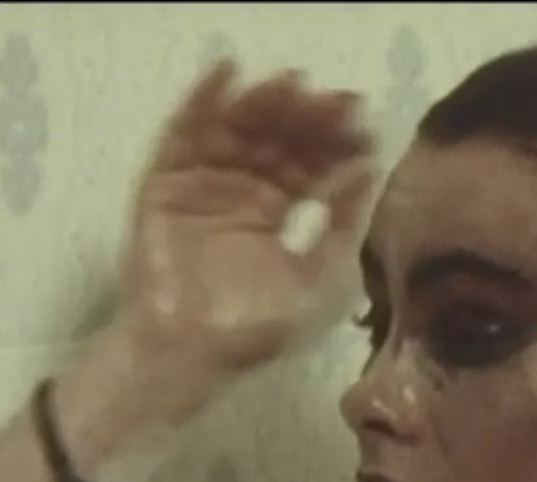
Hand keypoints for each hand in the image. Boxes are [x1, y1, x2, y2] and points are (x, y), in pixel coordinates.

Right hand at [107, 61, 376, 415]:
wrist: (190, 355)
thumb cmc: (255, 330)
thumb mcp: (321, 280)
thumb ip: (344, 222)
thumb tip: (370, 166)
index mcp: (278, 214)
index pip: (312, 164)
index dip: (336, 139)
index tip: (361, 117)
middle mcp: (242, 192)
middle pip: (277, 139)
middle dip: (306, 116)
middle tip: (332, 99)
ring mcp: (203, 185)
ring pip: (237, 128)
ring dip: (264, 101)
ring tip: (292, 84)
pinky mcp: (165, 184)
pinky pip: (184, 134)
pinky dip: (202, 101)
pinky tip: (227, 72)